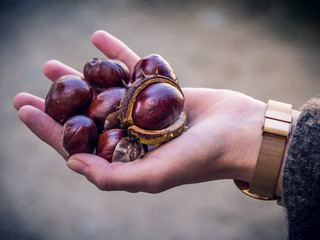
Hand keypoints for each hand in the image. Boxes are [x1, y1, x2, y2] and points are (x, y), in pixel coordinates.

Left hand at [14, 30, 265, 192]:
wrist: (241, 134)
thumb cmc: (202, 159)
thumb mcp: (155, 176)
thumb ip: (113, 177)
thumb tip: (71, 164)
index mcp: (127, 157)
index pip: (79, 145)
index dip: (49, 130)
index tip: (24, 110)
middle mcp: (132, 135)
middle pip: (86, 117)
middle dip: (58, 103)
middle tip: (30, 87)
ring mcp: (145, 111)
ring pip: (104, 92)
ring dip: (79, 77)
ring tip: (52, 65)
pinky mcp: (159, 91)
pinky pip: (133, 69)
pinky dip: (116, 52)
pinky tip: (97, 36)